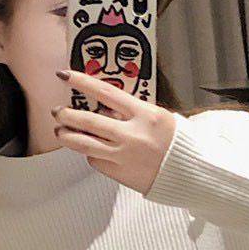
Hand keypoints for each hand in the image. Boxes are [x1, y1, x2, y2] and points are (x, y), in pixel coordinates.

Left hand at [52, 68, 178, 193]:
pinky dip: (91, 153)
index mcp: (145, 114)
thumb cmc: (176, 142)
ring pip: (84, 143)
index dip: (81, 82)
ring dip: (67, 135)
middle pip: (88, 120)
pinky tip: (92, 150)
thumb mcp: (158, 117)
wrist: (190, 172)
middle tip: (58, 111)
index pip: (106, 92)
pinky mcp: (119, 173)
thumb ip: (130, 111)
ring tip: (60, 131)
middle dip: (67, 114)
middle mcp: (132, 134)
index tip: (65, 75)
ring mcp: (124, 155)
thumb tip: (102, 106)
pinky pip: (95, 160)